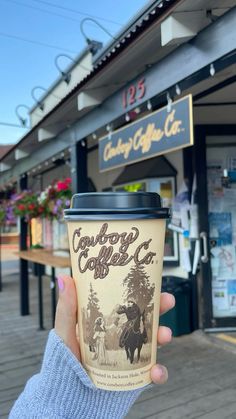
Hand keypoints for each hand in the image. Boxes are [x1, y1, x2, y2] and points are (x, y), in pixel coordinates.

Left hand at [55, 275, 174, 384]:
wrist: (71, 396)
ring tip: (165, 335)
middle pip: (146, 319)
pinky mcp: (136, 376)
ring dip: (163, 336)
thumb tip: (64, 278)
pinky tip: (156, 372)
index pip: (128, 304)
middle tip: (167, 301)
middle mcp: (124, 337)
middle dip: (160, 308)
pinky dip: (160, 372)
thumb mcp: (65, 332)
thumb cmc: (66, 361)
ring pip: (154, 342)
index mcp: (110, 323)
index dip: (141, 293)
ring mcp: (132, 355)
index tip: (152, 284)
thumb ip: (67, 308)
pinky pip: (154, 373)